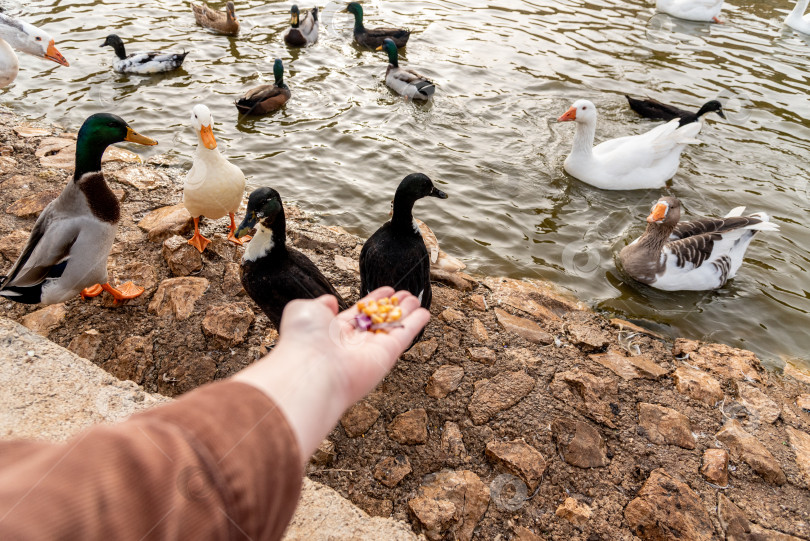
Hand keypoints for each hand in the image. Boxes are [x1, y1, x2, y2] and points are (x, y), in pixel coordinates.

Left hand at [233, 287, 429, 465]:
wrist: (311, 369)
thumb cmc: (303, 341)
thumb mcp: (304, 310)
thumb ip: (319, 304)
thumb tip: (329, 301)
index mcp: (336, 331)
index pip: (359, 312)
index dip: (374, 300)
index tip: (386, 290)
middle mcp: (355, 342)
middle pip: (379, 320)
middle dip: (393, 306)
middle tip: (406, 294)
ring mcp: (371, 350)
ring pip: (393, 327)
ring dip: (406, 313)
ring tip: (417, 299)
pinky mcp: (386, 356)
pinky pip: (404, 336)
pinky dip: (415, 325)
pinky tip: (424, 313)